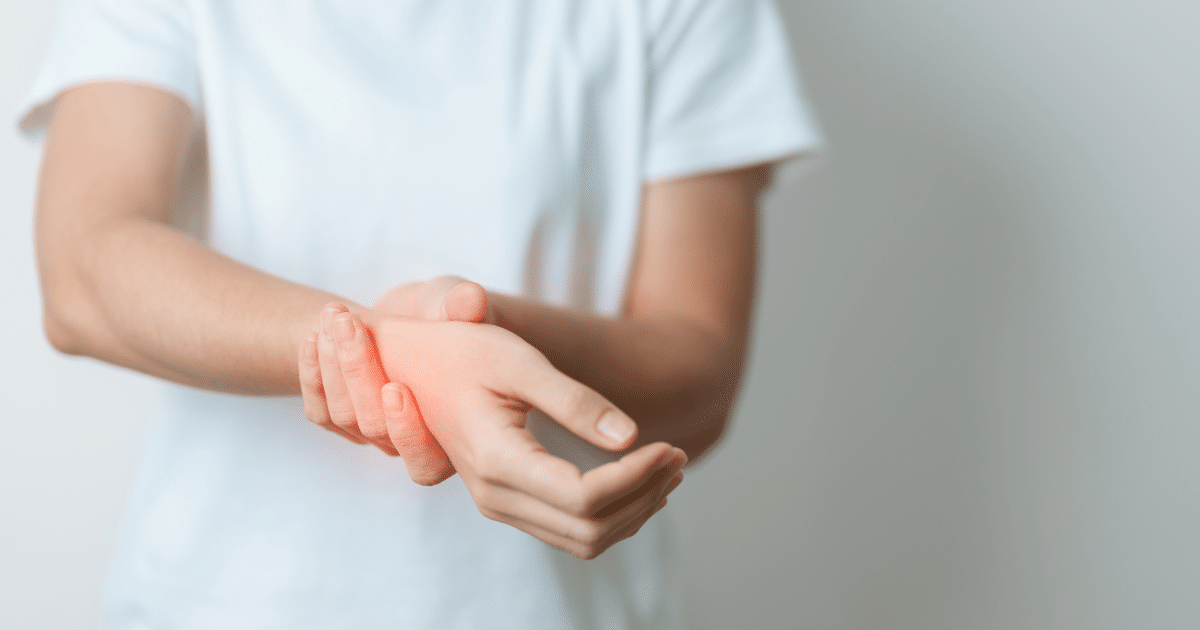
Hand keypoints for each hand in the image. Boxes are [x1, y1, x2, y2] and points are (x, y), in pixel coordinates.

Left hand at [298, 276, 487, 483]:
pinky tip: (313, 338)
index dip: (407, 430)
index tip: (394, 387)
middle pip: (376, 428)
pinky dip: (313, 375)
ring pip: (345, 417)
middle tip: (347, 324)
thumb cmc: (450, 311)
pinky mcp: (348, 420)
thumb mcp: (461, 304)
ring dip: (332, 366)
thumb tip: (471, 300)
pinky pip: (322, 412)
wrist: (420, 314)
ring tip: (333, 320)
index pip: (426, 459)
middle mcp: (416, 441)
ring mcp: (378, 434)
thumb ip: (465, 305)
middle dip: (358, 373)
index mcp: (456, 430)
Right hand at [357, 311, 684, 558]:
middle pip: (588, 526)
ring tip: (670, 467)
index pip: (583, 497)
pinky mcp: (507, 503)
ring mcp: (498, 505)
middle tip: (679, 455)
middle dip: (643, 494)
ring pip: (581, 539)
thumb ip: (575, 400)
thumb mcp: (520, 361)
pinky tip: (640, 480)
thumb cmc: (464, 350)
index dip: (635, 477)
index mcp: (496, 459)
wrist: (415, 362)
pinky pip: (569, 532)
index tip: (668, 444)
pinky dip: (613, 515)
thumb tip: (631, 436)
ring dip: (634, 510)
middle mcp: (493, 494)